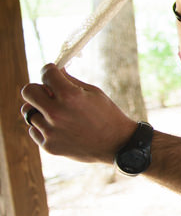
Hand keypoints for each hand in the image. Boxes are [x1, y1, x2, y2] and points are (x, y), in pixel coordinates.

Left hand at [21, 65, 136, 163]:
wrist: (117, 144)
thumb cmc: (107, 115)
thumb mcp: (94, 92)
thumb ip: (70, 81)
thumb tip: (55, 70)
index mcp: (70, 96)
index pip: (46, 74)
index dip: (49, 70)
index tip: (51, 72)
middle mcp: (57, 113)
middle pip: (28, 91)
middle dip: (38, 89)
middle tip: (48, 93)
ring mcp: (51, 131)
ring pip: (29, 112)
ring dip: (40, 110)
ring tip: (57, 114)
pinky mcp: (49, 145)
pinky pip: (34, 130)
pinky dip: (43, 127)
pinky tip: (60, 129)